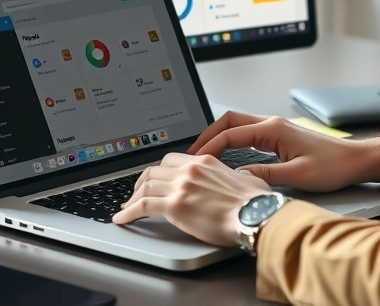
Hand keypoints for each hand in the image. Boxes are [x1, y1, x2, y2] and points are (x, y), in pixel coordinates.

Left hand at [112, 153, 271, 246]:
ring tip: (126, 208)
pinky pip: (143, 206)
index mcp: (205, 162)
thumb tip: (236, 180)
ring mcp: (181, 186)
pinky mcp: (175, 206)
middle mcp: (190, 170)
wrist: (255, 214)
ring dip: (132, 198)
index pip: (172, 160)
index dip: (158, 170)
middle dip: (141, 183)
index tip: (153, 179)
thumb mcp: (246, 179)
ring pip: (145, 186)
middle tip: (135, 194)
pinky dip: (129, 212)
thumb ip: (234, 176)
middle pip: (154, 170)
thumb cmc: (256, 202)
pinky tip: (122, 219)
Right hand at [187, 111, 379, 191]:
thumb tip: (237, 179)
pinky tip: (226, 156)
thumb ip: (264, 176)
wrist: (356, 160)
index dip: (209, 147)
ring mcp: (276, 128)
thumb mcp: (297, 176)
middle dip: (208, 135)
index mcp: (273, 129)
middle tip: (191, 153)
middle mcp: (272, 123)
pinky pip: (248, 133)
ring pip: (238, 125)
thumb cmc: (333, 166)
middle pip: (229, 121)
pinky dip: (232, 141)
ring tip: (203, 155)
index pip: (231, 134)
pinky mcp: (280, 137)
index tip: (194, 160)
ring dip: (219, 137)